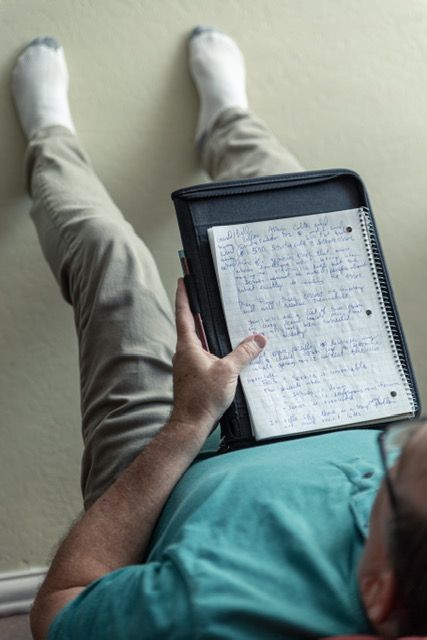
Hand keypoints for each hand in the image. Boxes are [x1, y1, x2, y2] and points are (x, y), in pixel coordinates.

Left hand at [171, 278, 266, 436]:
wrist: (191, 424)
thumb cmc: (203, 398)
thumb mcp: (228, 372)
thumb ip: (243, 353)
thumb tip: (258, 339)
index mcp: (188, 346)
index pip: (184, 314)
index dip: (184, 295)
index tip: (183, 280)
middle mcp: (185, 353)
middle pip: (191, 325)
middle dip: (198, 309)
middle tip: (205, 293)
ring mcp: (188, 365)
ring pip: (199, 341)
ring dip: (207, 330)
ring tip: (220, 319)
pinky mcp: (194, 375)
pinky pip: (204, 355)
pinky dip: (213, 348)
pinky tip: (225, 351)